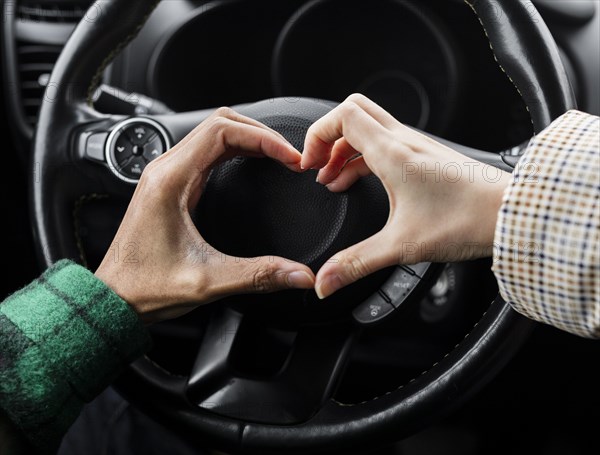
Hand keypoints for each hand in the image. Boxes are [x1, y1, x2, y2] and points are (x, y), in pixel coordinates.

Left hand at [95, 108, 314, 323]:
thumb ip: (259, 275)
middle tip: (289, 155)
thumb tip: (300, 273)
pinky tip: (252, 165)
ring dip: (248, 139)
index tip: (290, 157)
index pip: (222, 131)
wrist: (114, 298)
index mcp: (170, 181)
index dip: (263, 138)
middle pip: (219, 123)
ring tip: (278, 157)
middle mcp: (165, 171)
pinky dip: (235, 150)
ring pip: (213, 134)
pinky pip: (206, 152)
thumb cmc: (144, 286)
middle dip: (260, 133)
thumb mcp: (208, 281)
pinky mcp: (171, 186)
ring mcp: (166, 176)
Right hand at [301, 94, 510, 298]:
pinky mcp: (426, 157)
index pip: (342, 116)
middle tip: (317, 164)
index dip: (316, 135)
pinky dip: (364, 158)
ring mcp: (416, 146)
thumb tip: (325, 280)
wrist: (510, 214)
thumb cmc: (468, 219)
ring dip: (344, 149)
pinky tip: (361, 182)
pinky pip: (384, 144)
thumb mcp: (402, 246)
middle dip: (328, 136)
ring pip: (369, 128)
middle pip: (354, 112)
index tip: (308, 164)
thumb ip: (357, 263)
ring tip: (333, 180)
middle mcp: (404, 141)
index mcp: (392, 152)